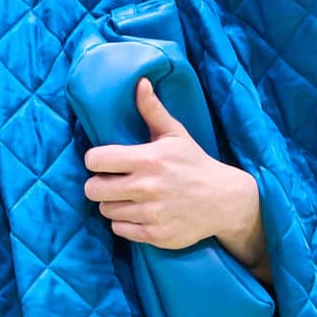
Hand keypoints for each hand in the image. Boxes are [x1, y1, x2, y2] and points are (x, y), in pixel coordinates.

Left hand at [82, 75, 266, 266]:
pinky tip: (137, 212)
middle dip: (99, 185)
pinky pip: (120, 229)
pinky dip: (124, 222)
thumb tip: (140, 82)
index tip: (104, 162)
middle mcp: (146, 187)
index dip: (95, 160)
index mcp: (147, 159)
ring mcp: (150, 213)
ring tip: (127, 197)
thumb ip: (153, 110)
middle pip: (92, 189)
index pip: (95, 160)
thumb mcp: (176, 134)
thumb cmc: (194, 163)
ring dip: (112, 204)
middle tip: (111, 182)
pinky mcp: (154, 234)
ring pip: (105, 210)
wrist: (223, 200)